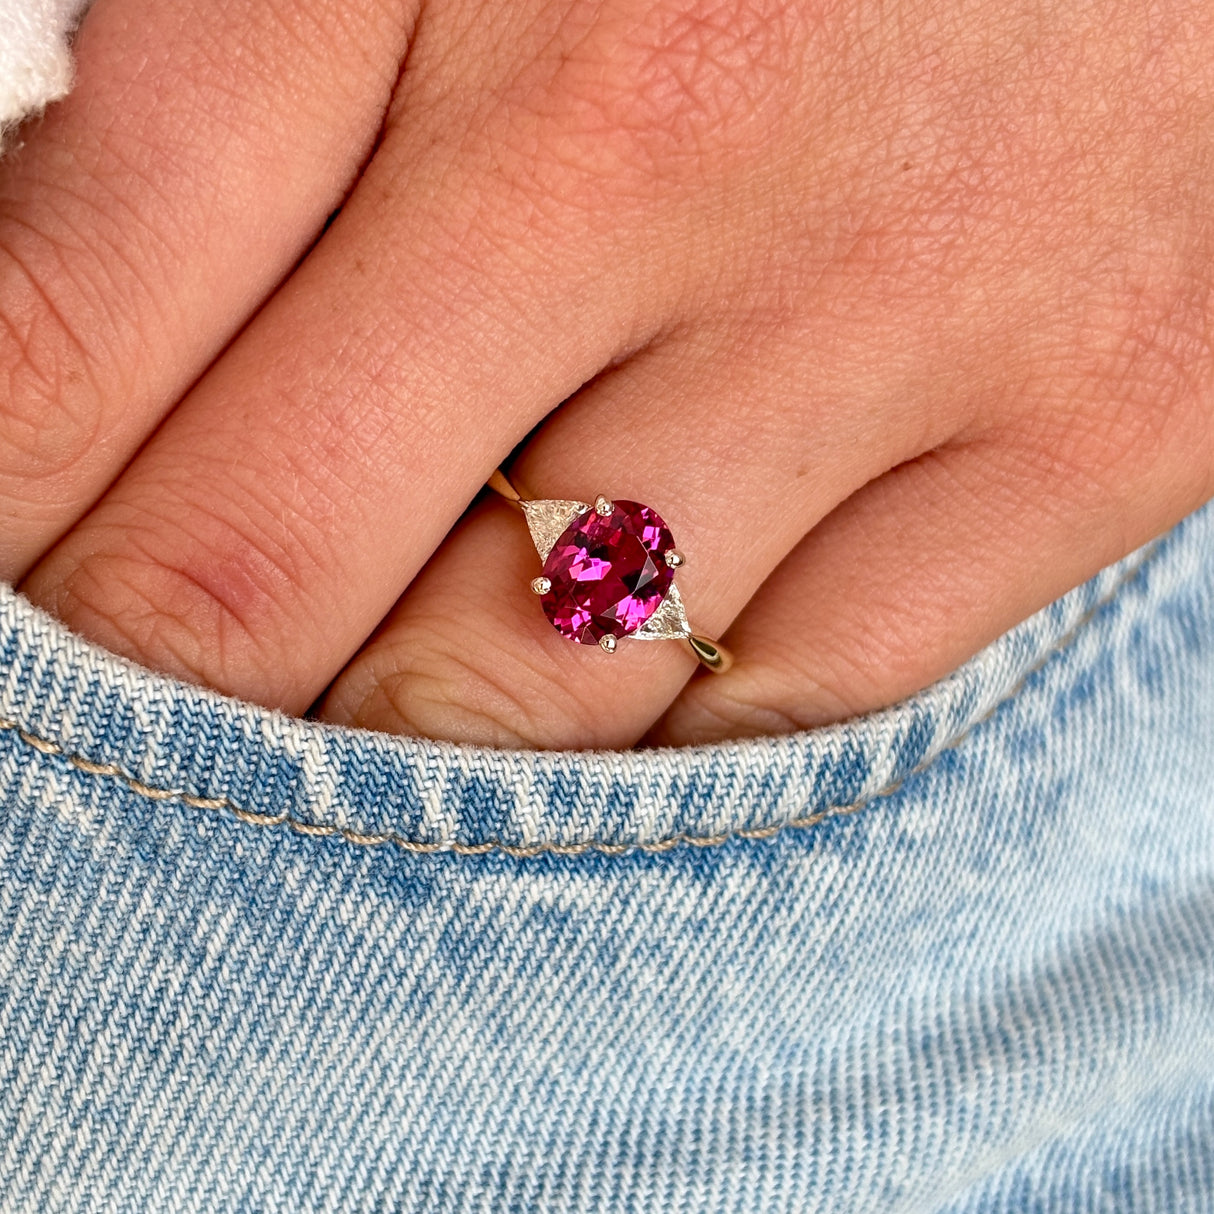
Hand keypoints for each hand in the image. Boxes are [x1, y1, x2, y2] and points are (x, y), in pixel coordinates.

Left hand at [4, 0, 1211, 748]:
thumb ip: (238, 107)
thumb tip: (57, 334)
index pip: (57, 340)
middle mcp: (653, 132)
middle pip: (260, 574)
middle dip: (153, 698)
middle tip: (145, 722)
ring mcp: (892, 303)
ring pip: (524, 699)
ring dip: (400, 763)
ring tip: (374, 739)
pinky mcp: (1094, 426)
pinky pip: (786, 713)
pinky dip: (659, 767)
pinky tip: (618, 722)